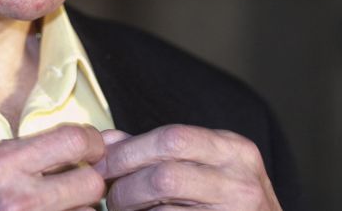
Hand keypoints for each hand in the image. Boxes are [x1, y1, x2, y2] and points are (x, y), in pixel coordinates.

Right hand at [0, 124, 106, 210]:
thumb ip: (20, 151)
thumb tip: (73, 142)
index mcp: (1, 164)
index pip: (74, 141)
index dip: (92, 143)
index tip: (89, 149)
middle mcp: (18, 198)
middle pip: (90, 183)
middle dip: (89, 182)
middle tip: (77, 183)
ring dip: (79, 210)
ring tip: (57, 206)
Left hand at [94, 125, 281, 210]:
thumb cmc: (230, 198)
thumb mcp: (207, 164)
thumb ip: (158, 149)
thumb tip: (107, 140)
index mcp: (235, 150)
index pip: (172, 139)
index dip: (128, 151)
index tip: (102, 162)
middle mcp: (239, 183)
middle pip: (164, 177)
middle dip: (124, 184)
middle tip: (106, 191)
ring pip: (162, 210)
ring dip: (130, 208)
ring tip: (120, 207)